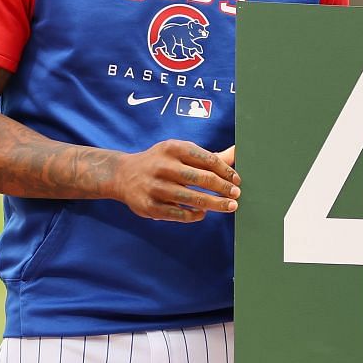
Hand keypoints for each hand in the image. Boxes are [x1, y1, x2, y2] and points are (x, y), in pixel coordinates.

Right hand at [110, 141, 238, 222]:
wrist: (123, 175)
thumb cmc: (161, 162)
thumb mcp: (180, 153)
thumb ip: (209, 156)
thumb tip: (239, 151)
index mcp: (173, 148)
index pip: (206, 159)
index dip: (225, 171)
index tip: (237, 180)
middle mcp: (162, 166)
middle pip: (200, 178)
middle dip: (222, 188)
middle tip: (237, 195)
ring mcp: (155, 187)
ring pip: (191, 198)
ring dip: (214, 203)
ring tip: (230, 207)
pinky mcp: (150, 206)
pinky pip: (178, 214)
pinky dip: (194, 214)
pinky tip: (202, 213)